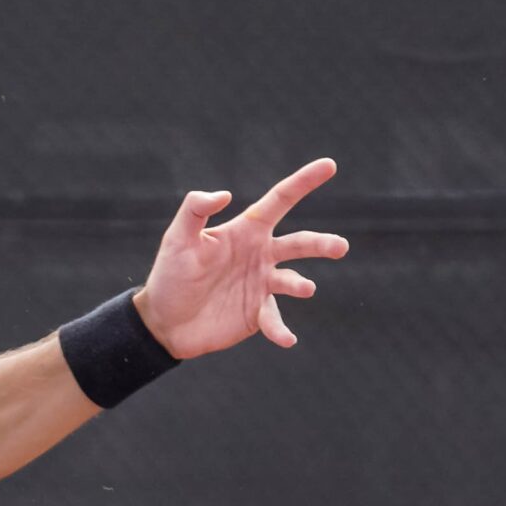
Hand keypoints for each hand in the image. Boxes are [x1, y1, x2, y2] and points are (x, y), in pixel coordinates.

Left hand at [133, 161, 347, 356]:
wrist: (164, 321)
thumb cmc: (171, 275)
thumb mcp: (178, 239)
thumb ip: (195, 210)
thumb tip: (226, 194)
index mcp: (246, 230)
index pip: (280, 200)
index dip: (304, 182)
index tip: (329, 165)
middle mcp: (261, 254)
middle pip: (299, 243)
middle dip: (321, 243)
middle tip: (340, 247)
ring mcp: (262, 285)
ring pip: (292, 281)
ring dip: (300, 284)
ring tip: (307, 288)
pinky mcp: (257, 314)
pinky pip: (274, 320)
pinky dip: (281, 329)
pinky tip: (287, 339)